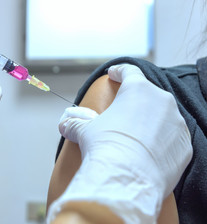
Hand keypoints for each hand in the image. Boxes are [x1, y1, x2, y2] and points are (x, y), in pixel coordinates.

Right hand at [48, 64, 191, 222]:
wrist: (126, 178)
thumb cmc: (106, 147)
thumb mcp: (85, 131)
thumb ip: (75, 123)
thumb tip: (65, 124)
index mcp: (138, 89)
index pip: (129, 71)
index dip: (120, 71)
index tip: (114, 74)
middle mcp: (162, 101)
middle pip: (148, 94)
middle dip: (136, 101)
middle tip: (123, 113)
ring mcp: (177, 123)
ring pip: (163, 116)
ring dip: (151, 121)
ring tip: (136, 136)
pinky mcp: (184, 145)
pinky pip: (172, 138)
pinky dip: (162, 141)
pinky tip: (149, 152)